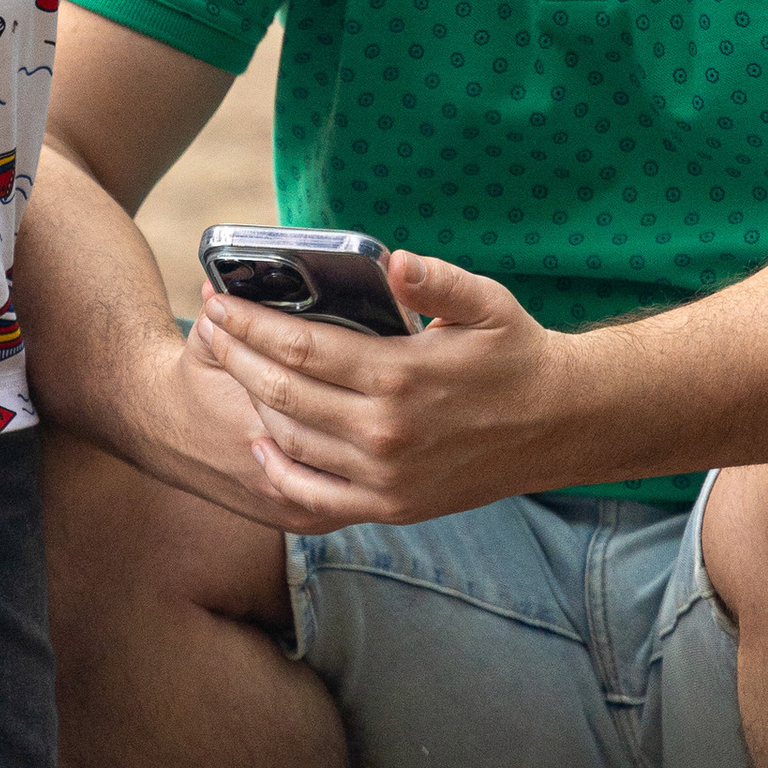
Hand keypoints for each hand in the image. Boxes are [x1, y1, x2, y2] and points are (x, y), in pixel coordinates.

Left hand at [188, 253, 587, 527]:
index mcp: (399, 376)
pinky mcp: (392, 506)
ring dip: (251, 404)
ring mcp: (385, 475)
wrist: (559, 425)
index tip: (218, 301)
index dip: (251, 323)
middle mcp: (384, 432)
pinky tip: (261, 444)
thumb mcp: (486, 303)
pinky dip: (280, 472)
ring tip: (230, 368)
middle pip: (282, 392)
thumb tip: (395, 261)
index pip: (300, 347)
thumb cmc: (517, 353)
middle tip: (208, 326)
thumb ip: (437, 281)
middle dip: (236, 355)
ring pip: (291, 440)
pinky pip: (317, 495)